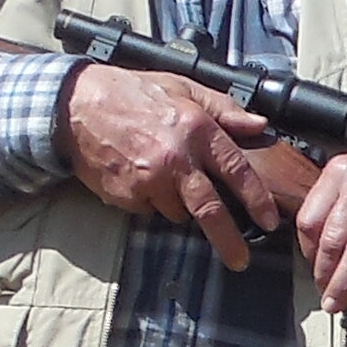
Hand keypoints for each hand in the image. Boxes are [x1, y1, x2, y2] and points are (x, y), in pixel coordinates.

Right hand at [64, 63, 284, 270]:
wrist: (76, 106)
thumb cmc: (131, 93)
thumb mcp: (182, 87)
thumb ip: (224, 109)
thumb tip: (259, 124)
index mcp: (196, 129)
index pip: (236, 171)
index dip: (257, 200)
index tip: (269, 221)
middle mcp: (175, 159)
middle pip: (209, 210)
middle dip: (229, 240)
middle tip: (240, 260)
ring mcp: (148, 181)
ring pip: (178, 211)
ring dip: (179, 203)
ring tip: (164, 175)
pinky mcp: (126, 195)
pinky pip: (150, 209)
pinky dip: (152, 200)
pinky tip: (141, 175)